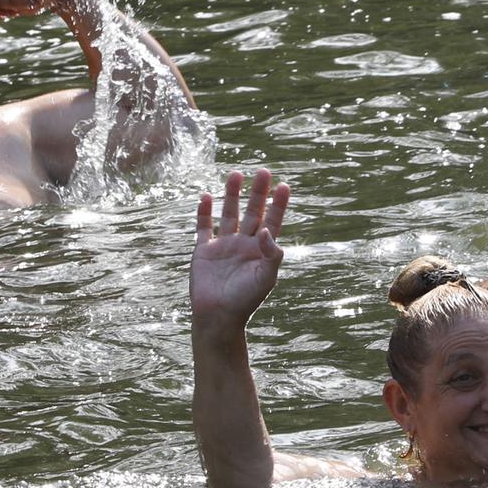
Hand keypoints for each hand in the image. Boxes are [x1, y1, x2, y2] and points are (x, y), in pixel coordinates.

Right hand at [192, 169, 289, 330]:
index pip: (272, 221)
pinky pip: (204, 227)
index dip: (278, 204)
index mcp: (260, 250)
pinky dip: (204, 212)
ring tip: (236, 174)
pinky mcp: (204, 251)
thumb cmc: (245, 300)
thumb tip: (267, 228)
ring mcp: (223, 246)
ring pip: (229, 214)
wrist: (218, 317)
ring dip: (232, 195)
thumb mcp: (266, 277)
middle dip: (257, 192)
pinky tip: (207, 196)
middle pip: (252, 212)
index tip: (284, 185)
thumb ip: (271, 252)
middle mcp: (243, 244)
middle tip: (263, 170)